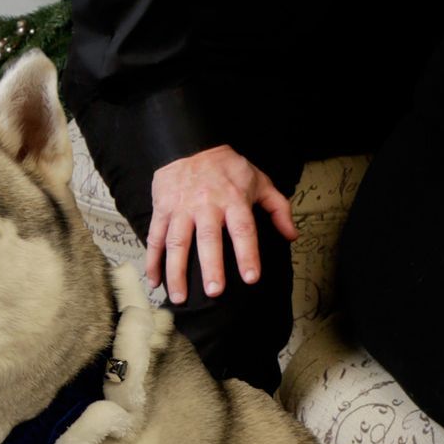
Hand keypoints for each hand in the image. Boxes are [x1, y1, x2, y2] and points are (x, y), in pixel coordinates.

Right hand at [147, 145, 297, 304]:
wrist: (190, 145)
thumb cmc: (228, 168)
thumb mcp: (259, 181)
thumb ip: (278, 208)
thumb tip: (291, 236)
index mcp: (233, 199)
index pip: (243, 229)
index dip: (248, 254)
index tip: (251, 278)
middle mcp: (206, 205)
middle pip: (208, 238)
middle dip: (211, 266)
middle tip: (214, 293)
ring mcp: (181, 208)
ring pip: (177, 242)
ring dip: (176, 271)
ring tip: (179, 297)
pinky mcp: (162, 209)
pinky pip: (155, 237)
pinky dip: (152, 261)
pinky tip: (154, 281)